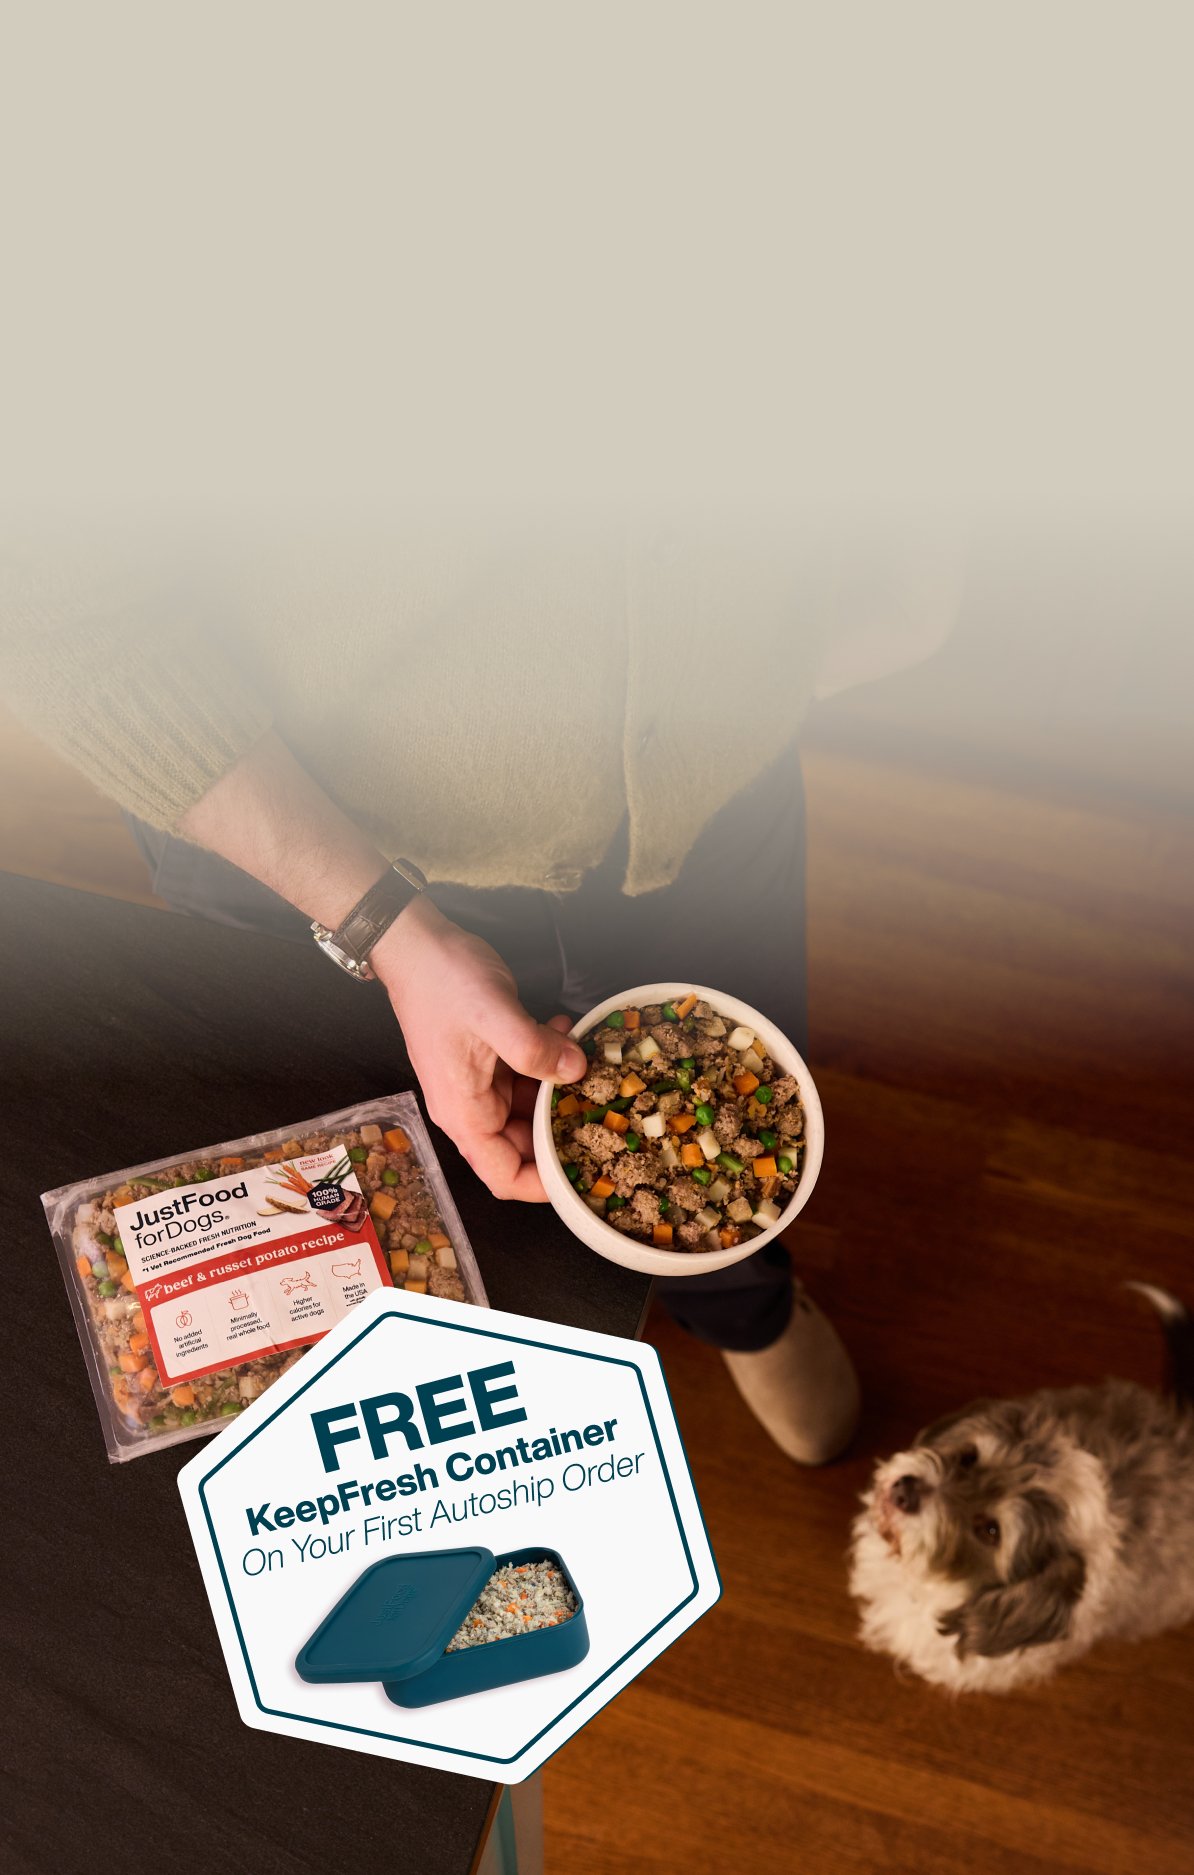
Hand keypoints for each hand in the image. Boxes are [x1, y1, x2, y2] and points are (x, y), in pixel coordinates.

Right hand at [371, 895, 587, 1201]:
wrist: (415, 944)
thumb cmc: (443, 982)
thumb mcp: (494, 1014)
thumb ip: (535, 1049)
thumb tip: (577, 1071)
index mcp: (465, 1113)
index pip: (505, 1176)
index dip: (544, 1185)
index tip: (586, 1172)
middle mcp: (471, 1107)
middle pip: (524, 1146)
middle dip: (565, 1131)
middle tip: (607, 1112)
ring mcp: (481, 1083)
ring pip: (532, 1109)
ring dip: (562, 1089)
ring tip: (588, 1061)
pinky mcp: (491, 1059)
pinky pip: (528, 1075)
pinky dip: (551, 1060)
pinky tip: (566, 1032)